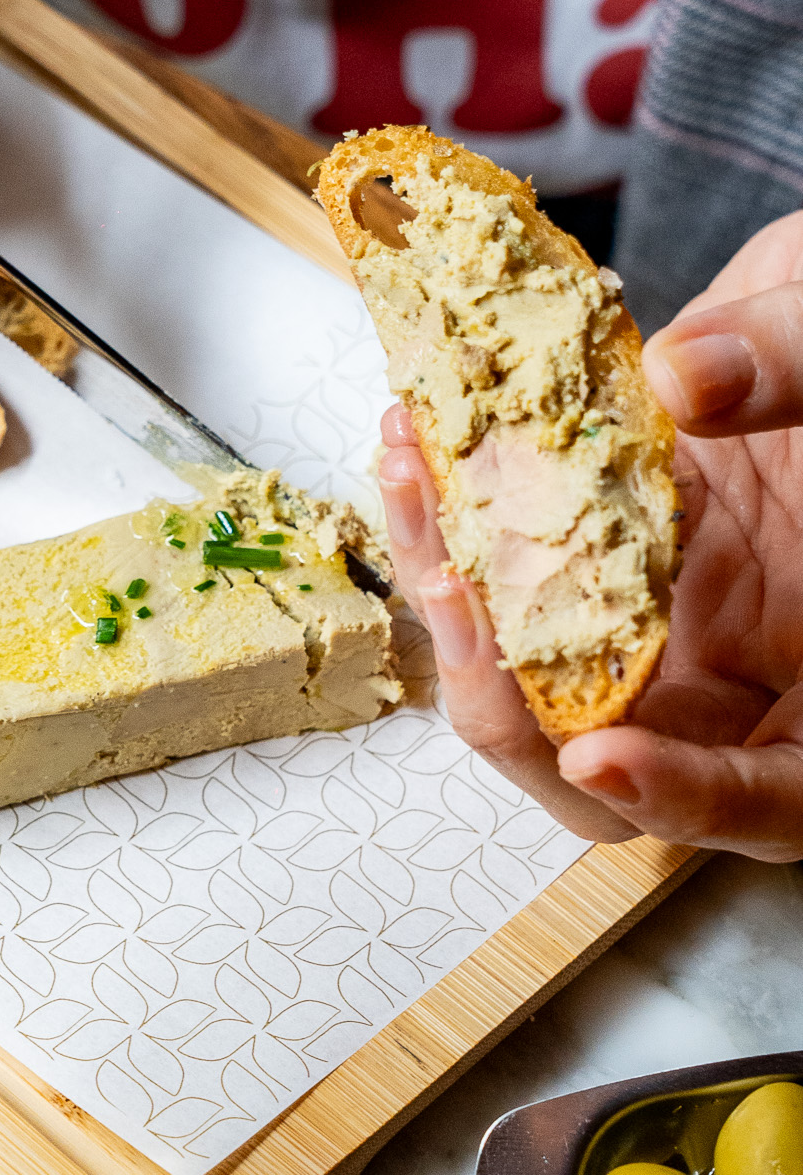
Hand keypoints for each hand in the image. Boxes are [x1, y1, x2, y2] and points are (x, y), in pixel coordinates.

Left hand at [377, 210, 802, 860]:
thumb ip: (801, 376)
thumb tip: (688, 384)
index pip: (772, 798)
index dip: (686, 796)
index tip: (599, 756)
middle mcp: (743, 669)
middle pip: (614, 755)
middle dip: (511, 704)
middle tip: (458, 597)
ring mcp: (666, 611)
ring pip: (538, 661)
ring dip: (457, 585)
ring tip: (411, 475)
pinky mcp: (605, 543)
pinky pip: (515, 565)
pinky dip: (458, 516)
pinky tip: (420, 439)